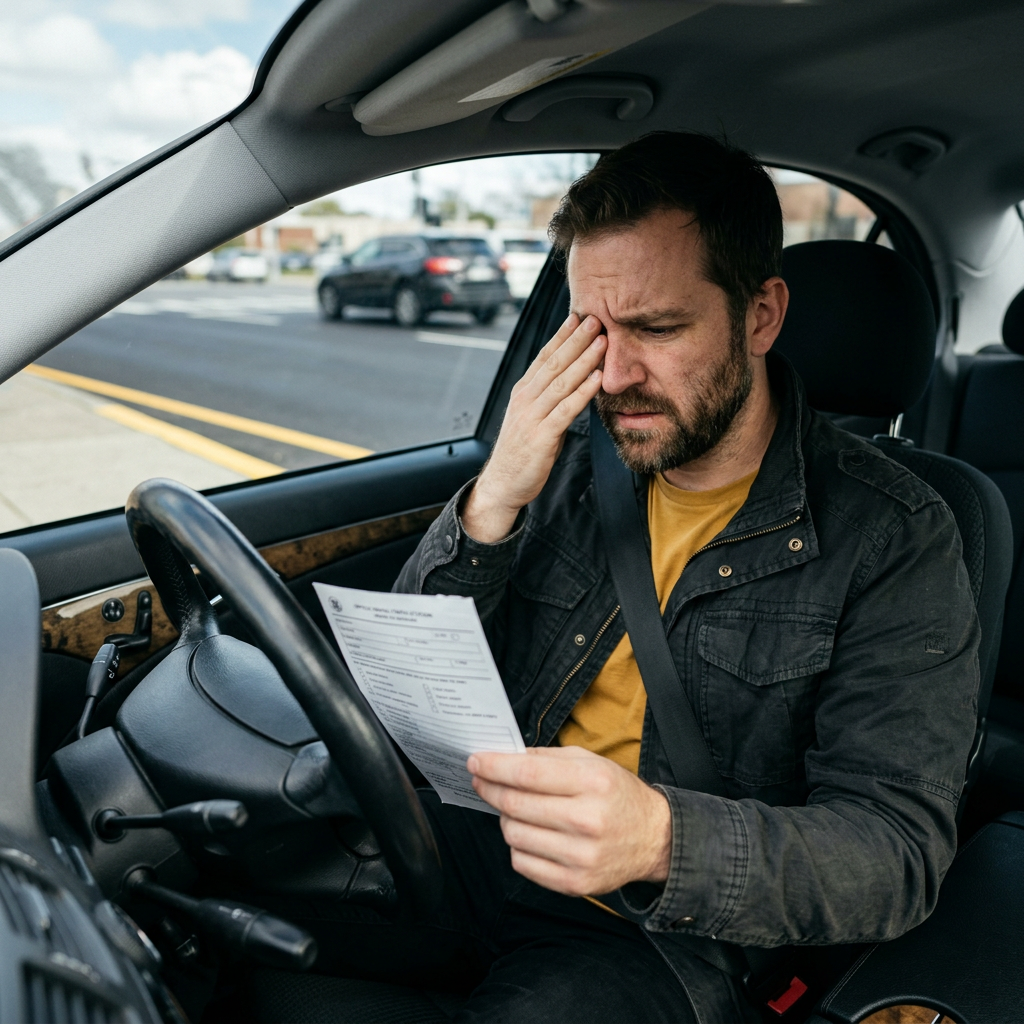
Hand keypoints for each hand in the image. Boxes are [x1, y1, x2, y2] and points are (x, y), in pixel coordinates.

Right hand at [462, 314, 605, 542]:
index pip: (544, 357)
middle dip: (576, 340)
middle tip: (596, 319)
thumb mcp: (534, 418)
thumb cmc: (523, 452)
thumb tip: (575, 382)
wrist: (504, 484)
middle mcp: (526, 399)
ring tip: (602, 342)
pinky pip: (566, 410)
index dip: (562, 336)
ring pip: (562, 382)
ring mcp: (532, 417)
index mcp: (523, 392)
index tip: (579, 317)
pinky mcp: (542, 436)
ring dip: (584, 360)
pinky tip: (597, 379)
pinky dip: (583, 393)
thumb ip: (551, 399)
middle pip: (554, 363)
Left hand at [467, 746, 671, 895]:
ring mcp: (581, 856)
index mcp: (593, 782)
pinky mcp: (575, 883)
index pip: (528, 774)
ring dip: (505, 818)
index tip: (474, 761)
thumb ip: (546, 758)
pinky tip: (530, 833)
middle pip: (516, 805)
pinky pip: (522, 863)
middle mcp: (588, 820)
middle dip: (490, 789)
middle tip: (481, 781)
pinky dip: (517, 846)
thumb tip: (502, 757)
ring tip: (514, 809)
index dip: (494, 767)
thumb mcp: (590, 762)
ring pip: (514, 835)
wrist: (653, 838)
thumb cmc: (616, 794)